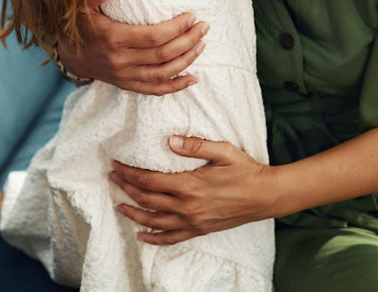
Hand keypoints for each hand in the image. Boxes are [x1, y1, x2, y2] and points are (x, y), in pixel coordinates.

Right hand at [54, 0, 205, 94]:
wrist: (70, 56)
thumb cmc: (81, 26)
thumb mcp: (81, 6)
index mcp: (113, 38)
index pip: (153, 36)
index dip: (175, 28)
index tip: (191, 17)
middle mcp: (121, 60)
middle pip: (163, 54)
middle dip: (188, 40)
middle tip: (204, 27)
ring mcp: (125, 76)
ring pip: (163, 72)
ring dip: (187, 60)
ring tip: (202, 45)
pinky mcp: (128, 85)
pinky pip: (155, 90)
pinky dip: (176, 86)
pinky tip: (193, 78)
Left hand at [109, 136, 275, 244]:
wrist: (265, 196)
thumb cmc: (245, 171)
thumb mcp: (223, 151)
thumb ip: (195, 145)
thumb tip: (170, 140)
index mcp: (189, 185)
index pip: (149, 180)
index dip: (129, 172)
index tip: (117, 164)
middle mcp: (186, 207)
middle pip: (147, 199)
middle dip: (126, 188)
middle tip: (113, 177)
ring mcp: (192, 221)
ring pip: (154, 221)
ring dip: (134, 213)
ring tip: (119, 205)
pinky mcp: (199, 230)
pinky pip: (171, 238)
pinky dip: (154, 238)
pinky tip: (142, 235)